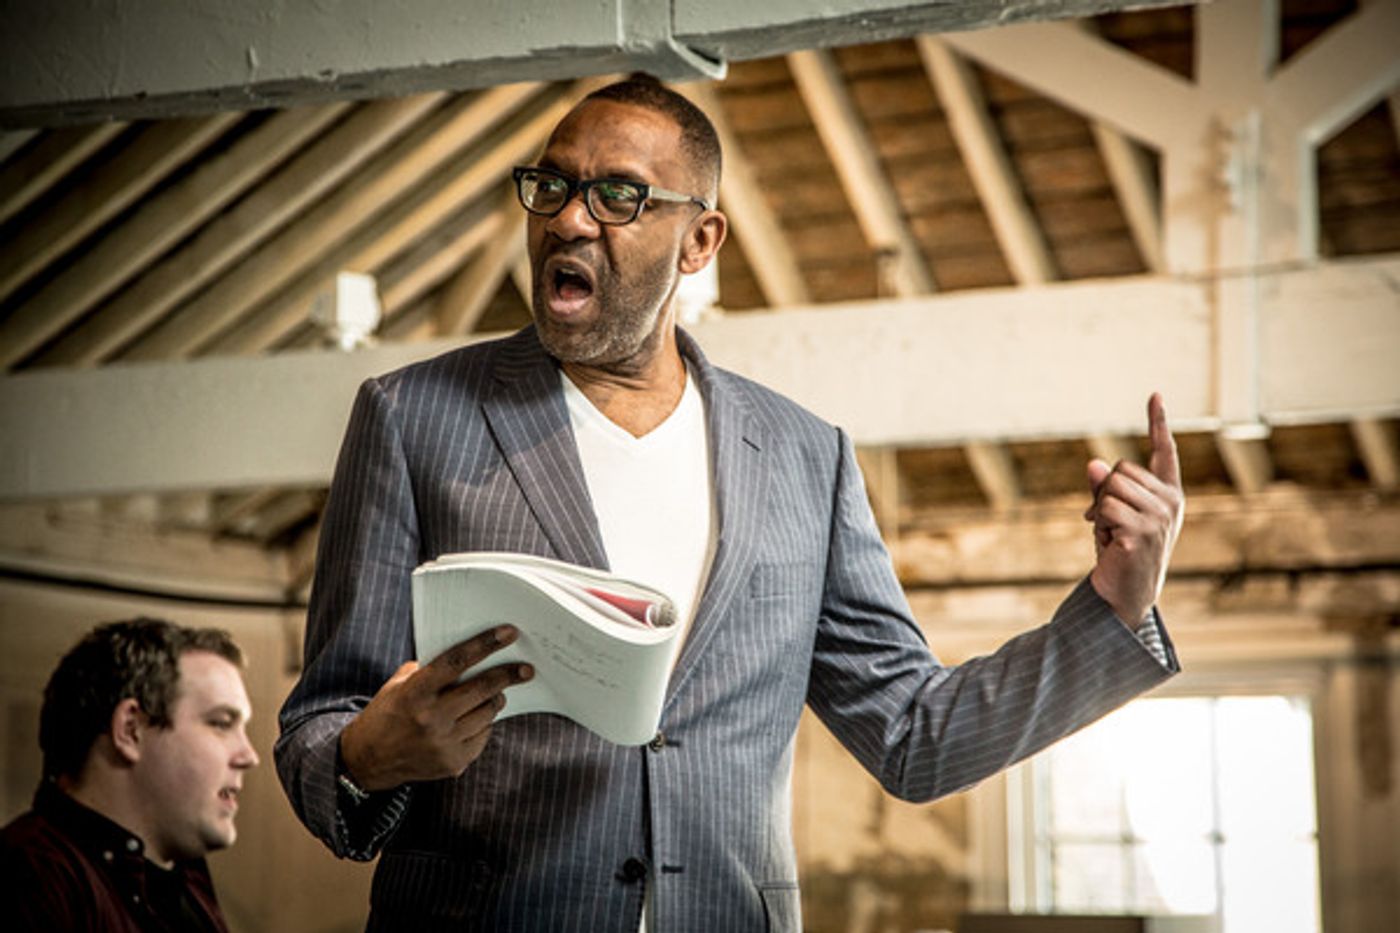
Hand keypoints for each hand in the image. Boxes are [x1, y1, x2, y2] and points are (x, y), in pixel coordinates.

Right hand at [339, 626, 532, 790]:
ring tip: (497, 692)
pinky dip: (484, 723)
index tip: (508, 633)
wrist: (368, 760)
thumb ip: (429, 668)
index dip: (485, 645)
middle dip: (508, 675)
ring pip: (488, 713)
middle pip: (482, 689)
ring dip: (496, 699)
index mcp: (415, 692)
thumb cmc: (387, 713)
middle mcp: (431, 718)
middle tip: (526, 669)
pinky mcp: (453, 763)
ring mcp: (444, 744)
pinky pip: (483, 736)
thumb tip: (468, 652)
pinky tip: (475, 719)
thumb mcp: (399, 684)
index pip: (457, 661)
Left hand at [1084, 393, 1184, 627]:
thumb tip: (1093, 463)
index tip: (1155, 395)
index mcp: (1168, 493)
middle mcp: (1170, 502)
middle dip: (1104, 493)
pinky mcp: (1143, 532)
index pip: (1165, 452)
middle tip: (1107, 523)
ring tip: (1110, 534)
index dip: (1158, 423)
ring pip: (1110, 487)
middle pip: (1120, 469)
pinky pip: (1104, 508)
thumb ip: (1105, 487)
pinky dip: (1097, 524)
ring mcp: (1160, 517)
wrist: (1125, 591)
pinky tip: (1109, 544)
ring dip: (1099, 511)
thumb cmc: (1120, 550)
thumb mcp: (1112, 513)